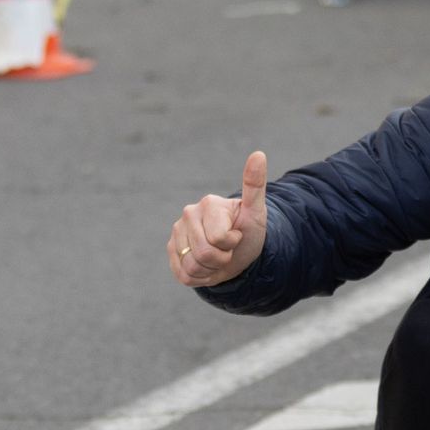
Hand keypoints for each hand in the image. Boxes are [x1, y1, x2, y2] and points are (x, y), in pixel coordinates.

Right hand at [169, 151, 268, 287]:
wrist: (240, 251)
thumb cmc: (249, 230)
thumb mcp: (257, 212)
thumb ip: (255, 185)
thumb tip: (259, 153)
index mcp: (208, 204)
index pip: (219, 238)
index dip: (232, 243)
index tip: (237, 235)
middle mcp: (188, 215)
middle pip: (205, 254)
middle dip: (222, 258)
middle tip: (228, 249)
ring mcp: (176, 233)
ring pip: (192, 266)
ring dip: (211, 268)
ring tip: (218, 256)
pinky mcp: (171, 250)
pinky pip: (184, 274)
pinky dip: (200, 276)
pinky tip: (206, 264)